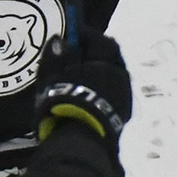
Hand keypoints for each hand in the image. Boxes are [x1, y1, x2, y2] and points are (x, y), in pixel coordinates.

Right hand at [32, 31, 131, 153]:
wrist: (80, 143)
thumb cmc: (62, 105)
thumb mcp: (51, 79)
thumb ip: (55, 57)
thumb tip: (60, 39)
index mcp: (105, 63)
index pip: (100, 40)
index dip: (85, 35)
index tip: (70, 34)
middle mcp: (120, 76)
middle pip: (111, 56)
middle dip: (95, 52)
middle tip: (76, 54)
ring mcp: (124, 96)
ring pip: (113, 75)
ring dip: (100, 70)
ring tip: (80, 75)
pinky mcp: (123, 114)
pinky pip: (114, 91)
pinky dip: (103, 87)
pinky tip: (88, 94)